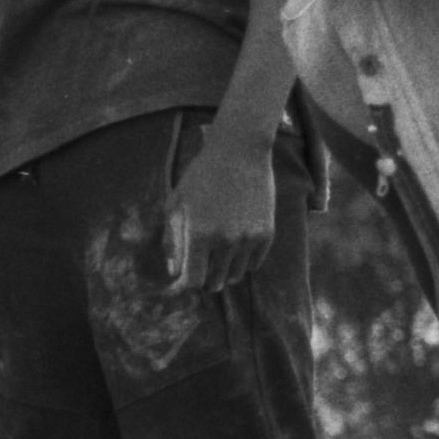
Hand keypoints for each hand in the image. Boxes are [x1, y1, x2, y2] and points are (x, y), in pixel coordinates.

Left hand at [166, 123, 279, 295]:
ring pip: (235, 276)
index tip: (181, 282)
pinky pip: (253, 264)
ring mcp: (249, 239)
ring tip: (218, 254)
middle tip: (200, 267)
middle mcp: (225, 241)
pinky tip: (235, 246)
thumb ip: (172, 240)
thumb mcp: (175, 204)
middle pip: (215, 283)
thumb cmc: (201, 177)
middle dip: (204, 280)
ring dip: (224, 271)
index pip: (193, 281)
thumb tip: (174, 272)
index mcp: (199, 234)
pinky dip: (243, 262)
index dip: (184, 286)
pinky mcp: (266, 234)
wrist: (240, 153)